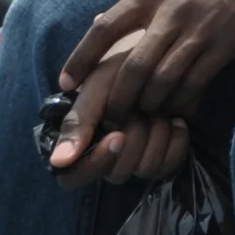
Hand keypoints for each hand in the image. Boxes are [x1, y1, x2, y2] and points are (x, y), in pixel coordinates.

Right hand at [46, 44, 192, 188]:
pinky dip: (176, 142)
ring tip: (160, 112)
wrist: (167, 58)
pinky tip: (176, 120)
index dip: (95, 164)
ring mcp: (138, 156)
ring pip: (145, 170)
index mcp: (84, 142)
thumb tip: (58, 161)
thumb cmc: (125, 69)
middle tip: (142, 113)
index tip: (117, 137)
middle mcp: (109, 155)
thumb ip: (77, 122)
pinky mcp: (165, 154)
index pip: (74, 176)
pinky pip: (169, 165)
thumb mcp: (98, 88)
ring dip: (157, 137)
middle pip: (116, 174)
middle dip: (134, 140)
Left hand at [57, 0, 234, 118]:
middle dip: (117, 99)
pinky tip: (177, 109)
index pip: (105, 29)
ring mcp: (200, 30)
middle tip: (111, 115)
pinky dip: (181, 103)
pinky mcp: (225, 46)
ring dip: (149, 105)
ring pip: (161, 83)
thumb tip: (101, 21)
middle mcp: (172, 11)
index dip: (81, 58)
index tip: (67, 82)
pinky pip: (194, 85)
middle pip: (131, 68)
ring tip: (144, 115)